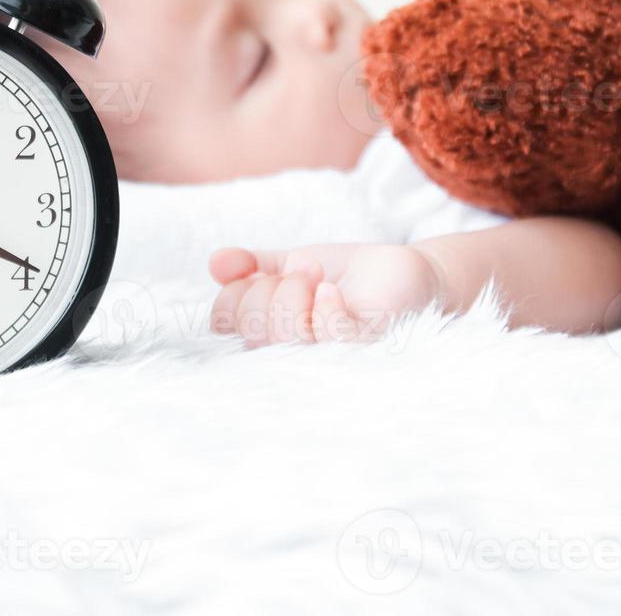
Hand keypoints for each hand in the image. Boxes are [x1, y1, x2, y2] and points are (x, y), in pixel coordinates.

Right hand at [208, 243, 442, 346]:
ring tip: (321, 278)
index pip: (224, 321)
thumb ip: (252, 264)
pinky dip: (324, 309)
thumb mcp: (290, 263)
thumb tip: (215, 263)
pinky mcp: (363, 349)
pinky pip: (329, 337)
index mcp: (269, 333)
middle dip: (270, 288)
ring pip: (284, 336)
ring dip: (295, 293)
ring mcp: (327, 357)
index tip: (265, 271)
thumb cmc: (348, 276)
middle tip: (307, 271)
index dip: (235, 290)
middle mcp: (292, 355)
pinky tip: (333, 291)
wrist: (405, 272)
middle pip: (249, 329)